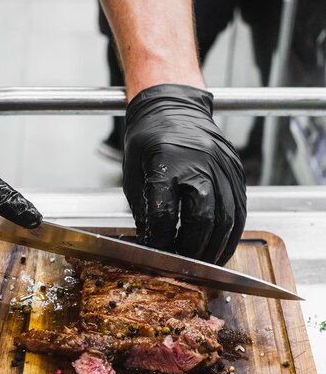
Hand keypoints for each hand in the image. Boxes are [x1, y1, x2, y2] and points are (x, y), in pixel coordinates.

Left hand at [123, 85, 246, 264]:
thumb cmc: (148, 140)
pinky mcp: (236, 171)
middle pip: (202, 220)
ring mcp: (223, 167)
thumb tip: (153, 246)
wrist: (172, 107)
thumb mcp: (134, 175)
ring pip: (226, 219)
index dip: (161, 241)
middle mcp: (200, 163)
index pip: (166, 214)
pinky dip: (231, 235)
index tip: (157, 255)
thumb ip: (145, 212)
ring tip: (203, 264)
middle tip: (184, 266)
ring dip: (215, 248)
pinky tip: (221, 248)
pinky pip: (240, 210)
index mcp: (166, 163)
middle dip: (192, 250)